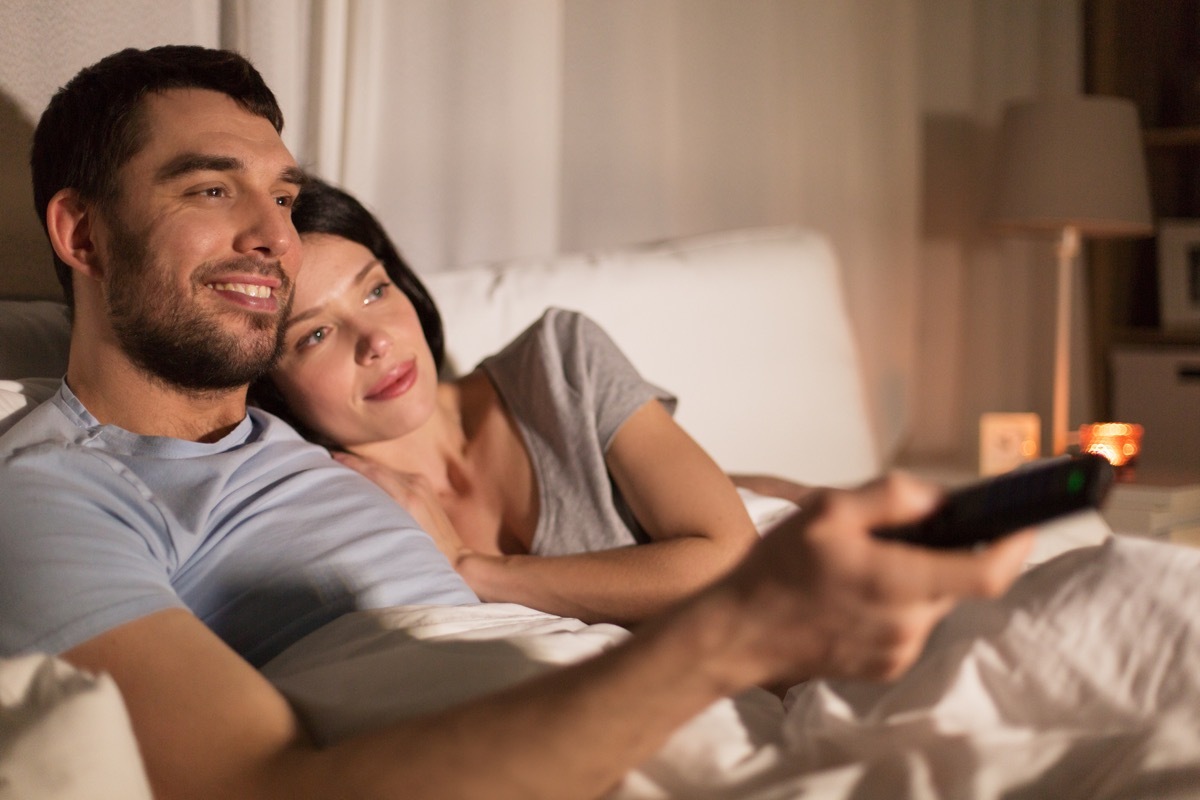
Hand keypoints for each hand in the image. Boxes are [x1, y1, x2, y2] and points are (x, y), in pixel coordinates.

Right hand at [332, 451, 471, 565]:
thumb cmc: (424, 553)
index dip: (349, 463)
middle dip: (352, 461)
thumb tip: (353, 500)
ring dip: (364, 467)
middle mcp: (414, 485)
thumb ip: (377, 514)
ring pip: (385, 469)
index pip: (372, 471)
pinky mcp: (424, 486)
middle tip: (327, 458)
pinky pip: (395, 475)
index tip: (327, 458)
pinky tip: (365, 476)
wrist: (455, 557)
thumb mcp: (397, 535)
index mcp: (407, 497)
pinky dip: (378, 474)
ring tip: (341, 465)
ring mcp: (420, 483)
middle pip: (376, 467)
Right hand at [708, 472, 1032, 687]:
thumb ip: (890, 497)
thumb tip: (939, 497)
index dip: (1015, 545)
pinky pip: (910, 625)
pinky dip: (896, 604)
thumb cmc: (778, 569)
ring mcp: (898, 651)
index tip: (1024, 523)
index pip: (987, 572)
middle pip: (956, 582)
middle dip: (940, 553)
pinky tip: (853, 595)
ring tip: (860, 567)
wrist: (741, 631)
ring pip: (931, 603)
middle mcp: (908, 624)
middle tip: (893, 536)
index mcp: (898, 582)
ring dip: (914, 579)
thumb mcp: (828, 510)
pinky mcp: (886, 667)